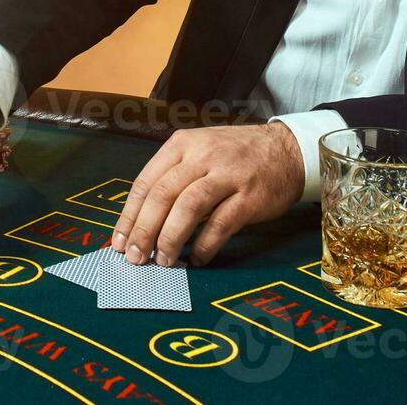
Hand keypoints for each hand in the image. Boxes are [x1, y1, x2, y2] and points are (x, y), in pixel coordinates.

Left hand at [111, 122, 305, 266]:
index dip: (129, 215)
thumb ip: (172, 177)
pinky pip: (222, 223)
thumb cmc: (235, 155)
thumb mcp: (199, 150)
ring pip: (189, 207)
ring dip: (171, 238)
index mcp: (182, 144)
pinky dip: (205, 244)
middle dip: (145, 230)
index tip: (120, 241)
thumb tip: (141, 220)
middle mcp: (202, 156)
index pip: (146, 182)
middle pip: (163, 194)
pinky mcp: (251, 196)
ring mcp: (228, 175)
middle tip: (136, 257)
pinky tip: (197, 258)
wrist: (286, 150)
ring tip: (163, 261)